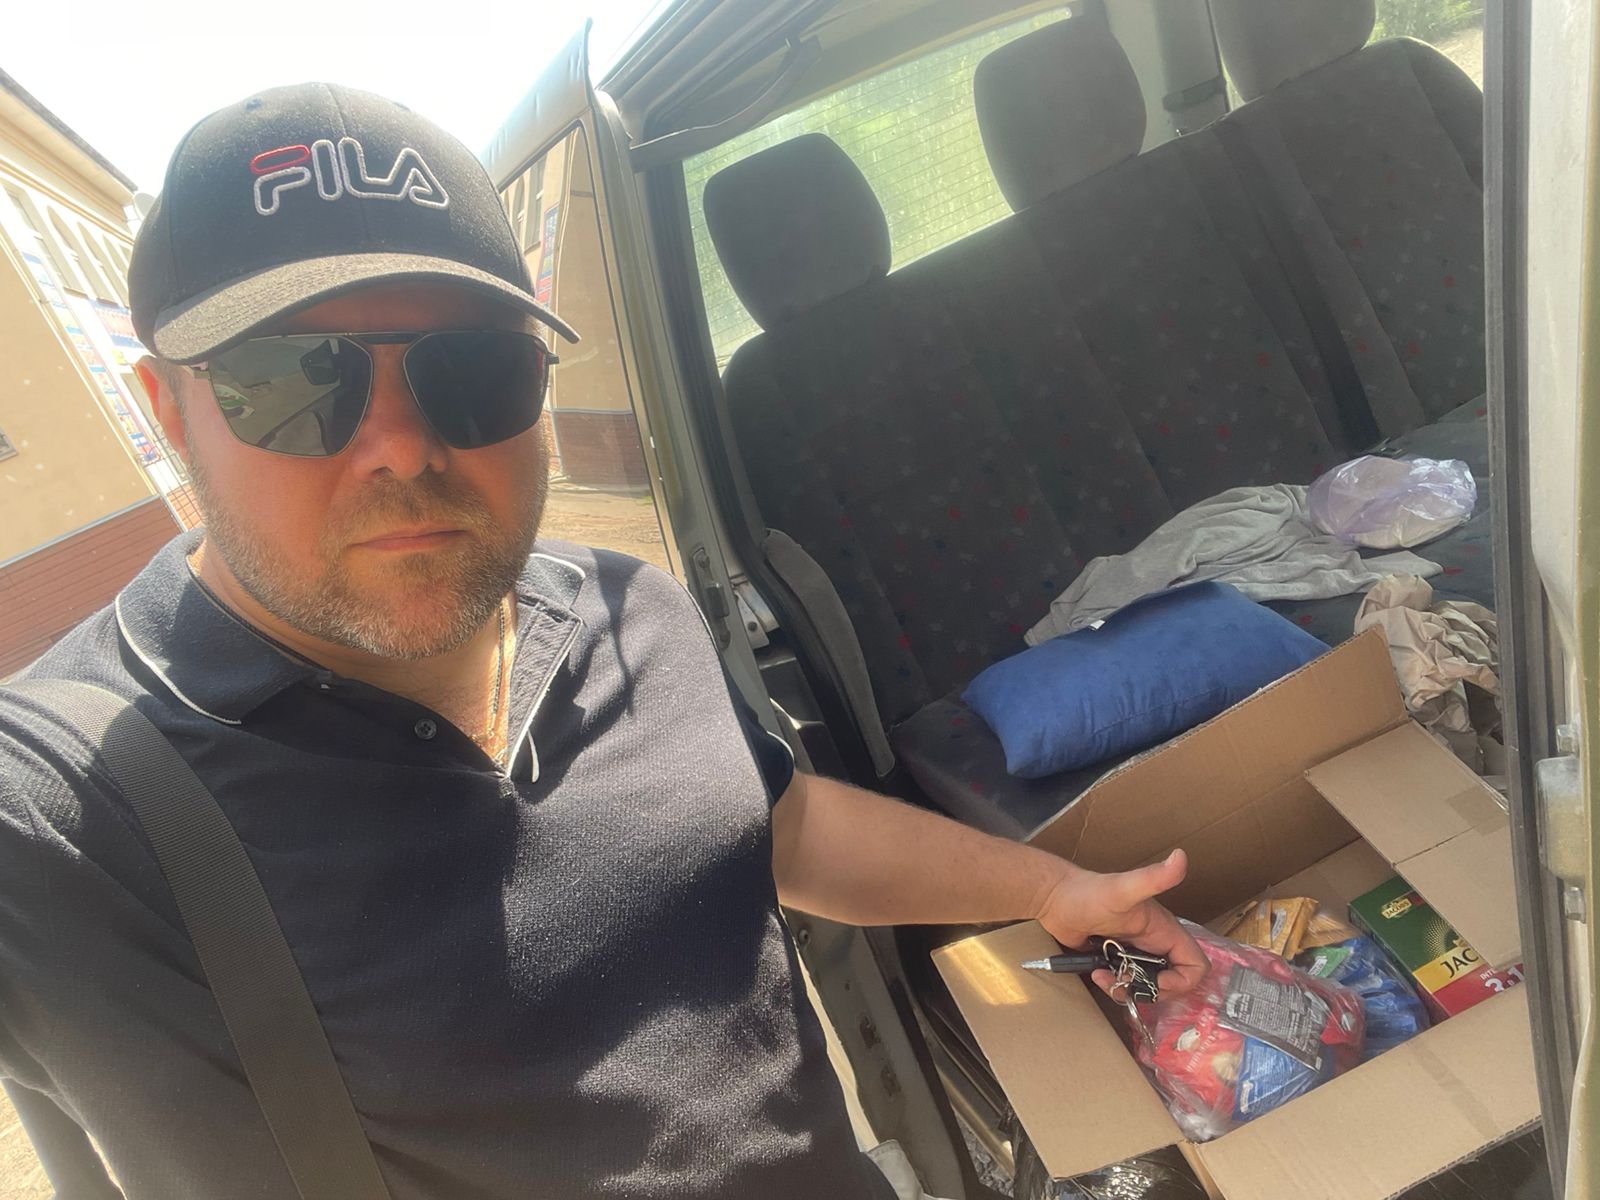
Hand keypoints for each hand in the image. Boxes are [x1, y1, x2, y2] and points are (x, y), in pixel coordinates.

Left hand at [1034, 849, 1207, 996]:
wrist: (1054, 897)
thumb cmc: (1088, 893)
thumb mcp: (1123, 890)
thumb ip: (1153, 878)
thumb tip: (1181, 856)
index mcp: (1164, 930)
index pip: (1195, 964)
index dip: (1183, 980)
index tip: (1156, 982)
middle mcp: (1155, 943)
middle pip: (1174, 981)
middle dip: (1152, 991)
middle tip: (1127, 984)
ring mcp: (1136, 952)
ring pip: (1149, 986)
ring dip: (1130, 990)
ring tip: (1105, 979)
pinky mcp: (1117, 960)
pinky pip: (1128, 983)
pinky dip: (1116, 986)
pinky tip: (1097, 975)